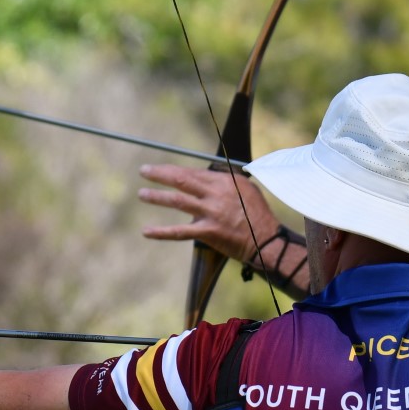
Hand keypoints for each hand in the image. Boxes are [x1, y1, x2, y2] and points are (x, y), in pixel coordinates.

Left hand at [138, 164, 280, 264]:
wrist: (266, 240)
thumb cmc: (257, 214)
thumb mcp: (246, 188)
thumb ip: (225, 181)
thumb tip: (208, 175)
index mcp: (224, 181)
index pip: (193, 172)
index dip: (174, 170)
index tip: (161, 169)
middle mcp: (216, 194)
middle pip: (182, 179)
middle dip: (160, 173)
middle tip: (144, 170)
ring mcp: (211, 213)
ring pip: (178, 201)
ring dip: (157, 197)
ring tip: (142, 194)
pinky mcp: (208, 232)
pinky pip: (180, 232)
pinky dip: (161, 232)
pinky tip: (146, 231)